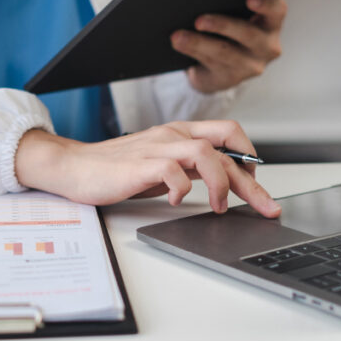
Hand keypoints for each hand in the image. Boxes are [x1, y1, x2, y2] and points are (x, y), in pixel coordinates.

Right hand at [14, 121, 281, 217]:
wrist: (76, 167)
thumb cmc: (117, 169)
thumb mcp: (164, 165)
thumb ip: (191, 167)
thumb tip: (224, 183)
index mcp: (182, 133)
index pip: (230, 137)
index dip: (251, 161)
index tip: (260, 189)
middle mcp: (174, 135)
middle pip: (227, 145)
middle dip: (252, 180)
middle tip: (264, 206)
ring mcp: (158, 147)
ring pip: (205, 152)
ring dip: (221, 183)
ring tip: (219, 207)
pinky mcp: (140, 164)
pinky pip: (172, 171)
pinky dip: (182, 189)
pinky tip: (177, 202)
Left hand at [170, 0, 287, 93]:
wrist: (218, 65)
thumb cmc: (227, 30)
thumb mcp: (234, 16)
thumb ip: (229, 3)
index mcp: (271, 23)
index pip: (277, 11)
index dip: (266, 4)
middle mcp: (267, 46)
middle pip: (248, 34)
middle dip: (223, 26)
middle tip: (199, 20)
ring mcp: (250, 65)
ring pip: (224, 52)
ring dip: (199, 43)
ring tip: (178, 36)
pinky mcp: (230, 78)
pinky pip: (211, 63)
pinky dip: (193, 51)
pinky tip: (178, 43)